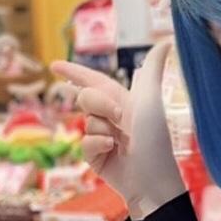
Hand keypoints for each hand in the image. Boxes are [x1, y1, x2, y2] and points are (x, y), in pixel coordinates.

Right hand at [51, 42, 184, 220]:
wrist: (152, 178)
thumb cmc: (155, 138)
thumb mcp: (151, 99)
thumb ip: (153, 69)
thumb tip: (166, 42)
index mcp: (123, 100)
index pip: (93, 81)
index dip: (74, 72)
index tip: (54, 65)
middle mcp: (111, 117)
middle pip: (86, 97)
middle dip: (99, 104)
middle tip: (119, 117)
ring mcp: (101, 137)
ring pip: (86, 121)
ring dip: (102, 128)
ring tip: (121, 141)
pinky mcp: (95, 157)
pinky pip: (84, 142)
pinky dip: (97, 144)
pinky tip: (113, 151)